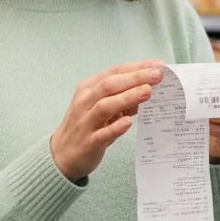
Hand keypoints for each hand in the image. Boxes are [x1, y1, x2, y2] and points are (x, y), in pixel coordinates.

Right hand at [51, 60, 163, 181]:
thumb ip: (123, 99)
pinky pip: (102, 133)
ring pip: (106, 106)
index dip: (137, 67)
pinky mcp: (88, 142)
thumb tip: (148, 89)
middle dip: (135, 78)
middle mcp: (85, 102)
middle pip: (110, 85)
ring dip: (128, 97)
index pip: (114, 72)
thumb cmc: (85, 127)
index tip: (158, 65)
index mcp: (88, 89)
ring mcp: (85, 122)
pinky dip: (116, 127)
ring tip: (148, 91)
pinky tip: (129, 122)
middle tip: (158, 75)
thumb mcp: (102, 109)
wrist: (61, 155)